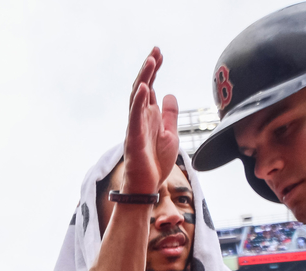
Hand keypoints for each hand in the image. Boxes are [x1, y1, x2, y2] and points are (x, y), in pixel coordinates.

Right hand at [122, 47, 178, 193]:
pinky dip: (139, 102)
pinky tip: (145, 89)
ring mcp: (135, 127)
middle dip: (149, 68)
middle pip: (143, 87)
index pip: (151, 87)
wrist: (147, 186)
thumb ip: (169, 115)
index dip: (154, 70)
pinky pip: (135, 118)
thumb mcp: (170, 134)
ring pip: (137, 98)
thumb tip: (171, 95)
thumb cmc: (155, 162)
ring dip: (144, 79)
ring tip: (151, 62)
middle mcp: (140, 117)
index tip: (160, 54)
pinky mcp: (134, 139)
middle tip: (156, 50)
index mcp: (149, 116)